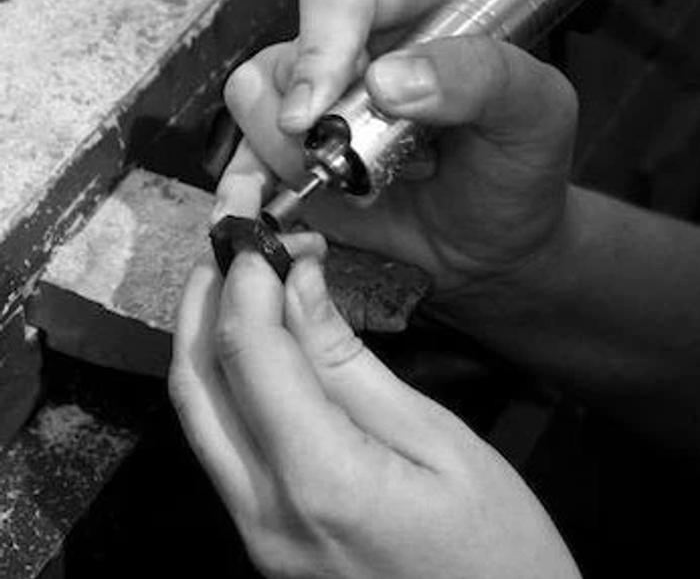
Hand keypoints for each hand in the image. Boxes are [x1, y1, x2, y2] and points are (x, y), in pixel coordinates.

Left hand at [170, 248, 579, 578]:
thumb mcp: (439, 440)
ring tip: (235, 279)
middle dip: (203, 299)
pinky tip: (254, 347)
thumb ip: (350, 363)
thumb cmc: (499, 550)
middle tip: (231, 242)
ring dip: (205, 338)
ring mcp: (256, 537)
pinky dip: (226, 382)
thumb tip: (297, 284)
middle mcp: (265, 515)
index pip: (249, 353)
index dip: (246, 280)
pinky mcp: (263, 544)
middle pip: (197, 385)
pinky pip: (221, 448)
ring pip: (198, 417)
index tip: (262, 232)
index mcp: (320, 481)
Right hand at [217, 0, 577, 313]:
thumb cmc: (519, 165)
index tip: (321, 110)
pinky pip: (242, 148)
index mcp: (414, 4)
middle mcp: (356, 39)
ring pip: (253, 96)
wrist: (497, 240)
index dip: (322, 44)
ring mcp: (318, 91)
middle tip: (359, 165)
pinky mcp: (293, 143)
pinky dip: (259, 185)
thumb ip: (480, 76)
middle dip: (313, 123)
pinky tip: (310, 203)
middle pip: (285, 50)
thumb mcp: (535, 111)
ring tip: (362, 183)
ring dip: (298, 158)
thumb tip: (386, 79)